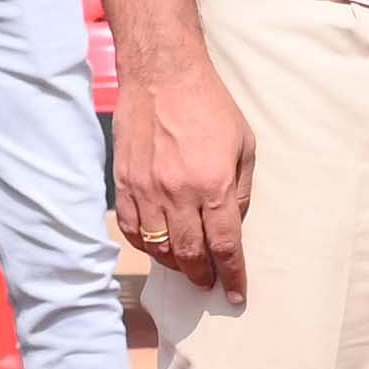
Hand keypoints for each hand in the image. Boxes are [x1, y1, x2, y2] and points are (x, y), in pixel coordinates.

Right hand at [107, 54, 256, 299]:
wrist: (162, 74)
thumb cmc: (209, 106)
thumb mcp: (244, 144)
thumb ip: (241, 189)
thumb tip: (233, 224)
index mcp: (213, 183)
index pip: (225, 245)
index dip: (232, 275)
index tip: (235, 294)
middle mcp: (178, 191)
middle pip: (190, 254)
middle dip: (202, 276)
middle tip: (209, 282)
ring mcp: (147, 188)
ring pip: (159, 247)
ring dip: (175, 264)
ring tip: (185, 265)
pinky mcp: (125, 182)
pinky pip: (132, 229)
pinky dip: (145, 246)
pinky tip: (156, 246)